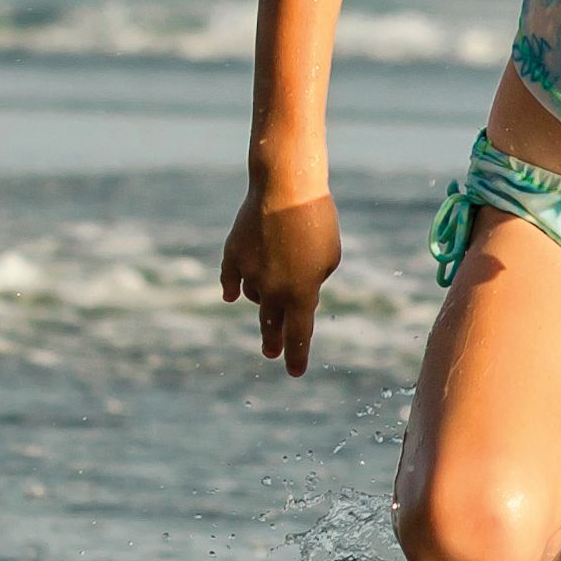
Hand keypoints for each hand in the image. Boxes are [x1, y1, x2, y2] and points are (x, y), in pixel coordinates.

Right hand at [219, 186, 340, 375]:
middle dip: (272, 341)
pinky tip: (231, 295)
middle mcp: (272, 290)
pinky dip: (233, 286)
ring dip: (263, 299)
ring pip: (254, 295)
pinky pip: (231, 277)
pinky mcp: (233, 253)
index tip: (295, 373)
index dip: (297, 355)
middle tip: (270, 353)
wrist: (285, 188)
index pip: (299, 335)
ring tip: (269, 298)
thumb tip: (297, 292)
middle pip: (271, 324)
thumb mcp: (329, 257)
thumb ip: (314, 282)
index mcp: (301, 294)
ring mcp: (249, 273)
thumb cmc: (317, 221)